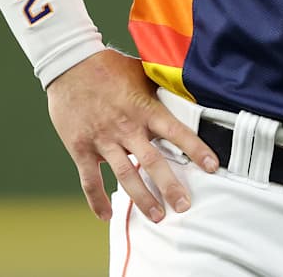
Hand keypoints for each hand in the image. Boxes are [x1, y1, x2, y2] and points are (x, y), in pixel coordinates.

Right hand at [45, 48, 219, 222]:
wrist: (70, 64)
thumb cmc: (110, 66)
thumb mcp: (142, 73)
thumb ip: (161, 89)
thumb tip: (189, 92)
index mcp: (145, 109)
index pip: (177, 132)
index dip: (196, 149)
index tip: (212, 166)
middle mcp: (126, 127)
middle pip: (152, 161)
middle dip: (169, 186)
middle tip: (184, 205)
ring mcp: (102, 140)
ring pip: (125, 176)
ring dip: (142, 198)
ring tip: (157, 217)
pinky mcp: (80, 148)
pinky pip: (89, 180)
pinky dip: (96, 200)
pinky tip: (106, 216)